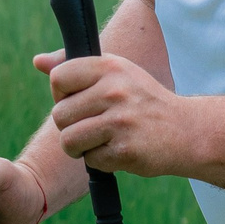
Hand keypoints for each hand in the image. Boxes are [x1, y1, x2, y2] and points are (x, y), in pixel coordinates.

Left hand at [38, 50, 193, 177]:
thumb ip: (76, 68)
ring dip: (80, 148)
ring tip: (101, 141)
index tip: (80, 101)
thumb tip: (37, 61)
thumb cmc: (144, 102)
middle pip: (59, 115)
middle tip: (94, 126)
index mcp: (110, 66)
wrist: (187, 131)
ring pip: (69, 141)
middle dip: (71, 126)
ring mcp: (120, 121)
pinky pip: (91, 161)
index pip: (58, 78)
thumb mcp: (116, 74)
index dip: (62, 95)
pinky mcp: (125, 150)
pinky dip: (101, 161)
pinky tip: (119, 150)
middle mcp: (115, 90)